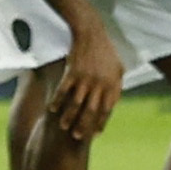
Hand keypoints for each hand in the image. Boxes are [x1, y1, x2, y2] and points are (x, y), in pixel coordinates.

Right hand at [53, 21, 125, 142]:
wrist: (92, 32)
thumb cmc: (106, 51)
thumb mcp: (118, 68)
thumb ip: (117, 86)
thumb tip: (115, 102)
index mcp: (112, 84)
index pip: (107, 110)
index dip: (100, 123)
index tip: (94, 134)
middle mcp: (99, 84)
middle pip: (91, 111)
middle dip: (84, 126)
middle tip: (77, 137)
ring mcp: (85, 78)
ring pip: (76, 103)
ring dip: (69, 117)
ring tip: (63, 127)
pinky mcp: (72, 72)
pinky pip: (63, 90)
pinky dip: (57, 101)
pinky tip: (52, 109)